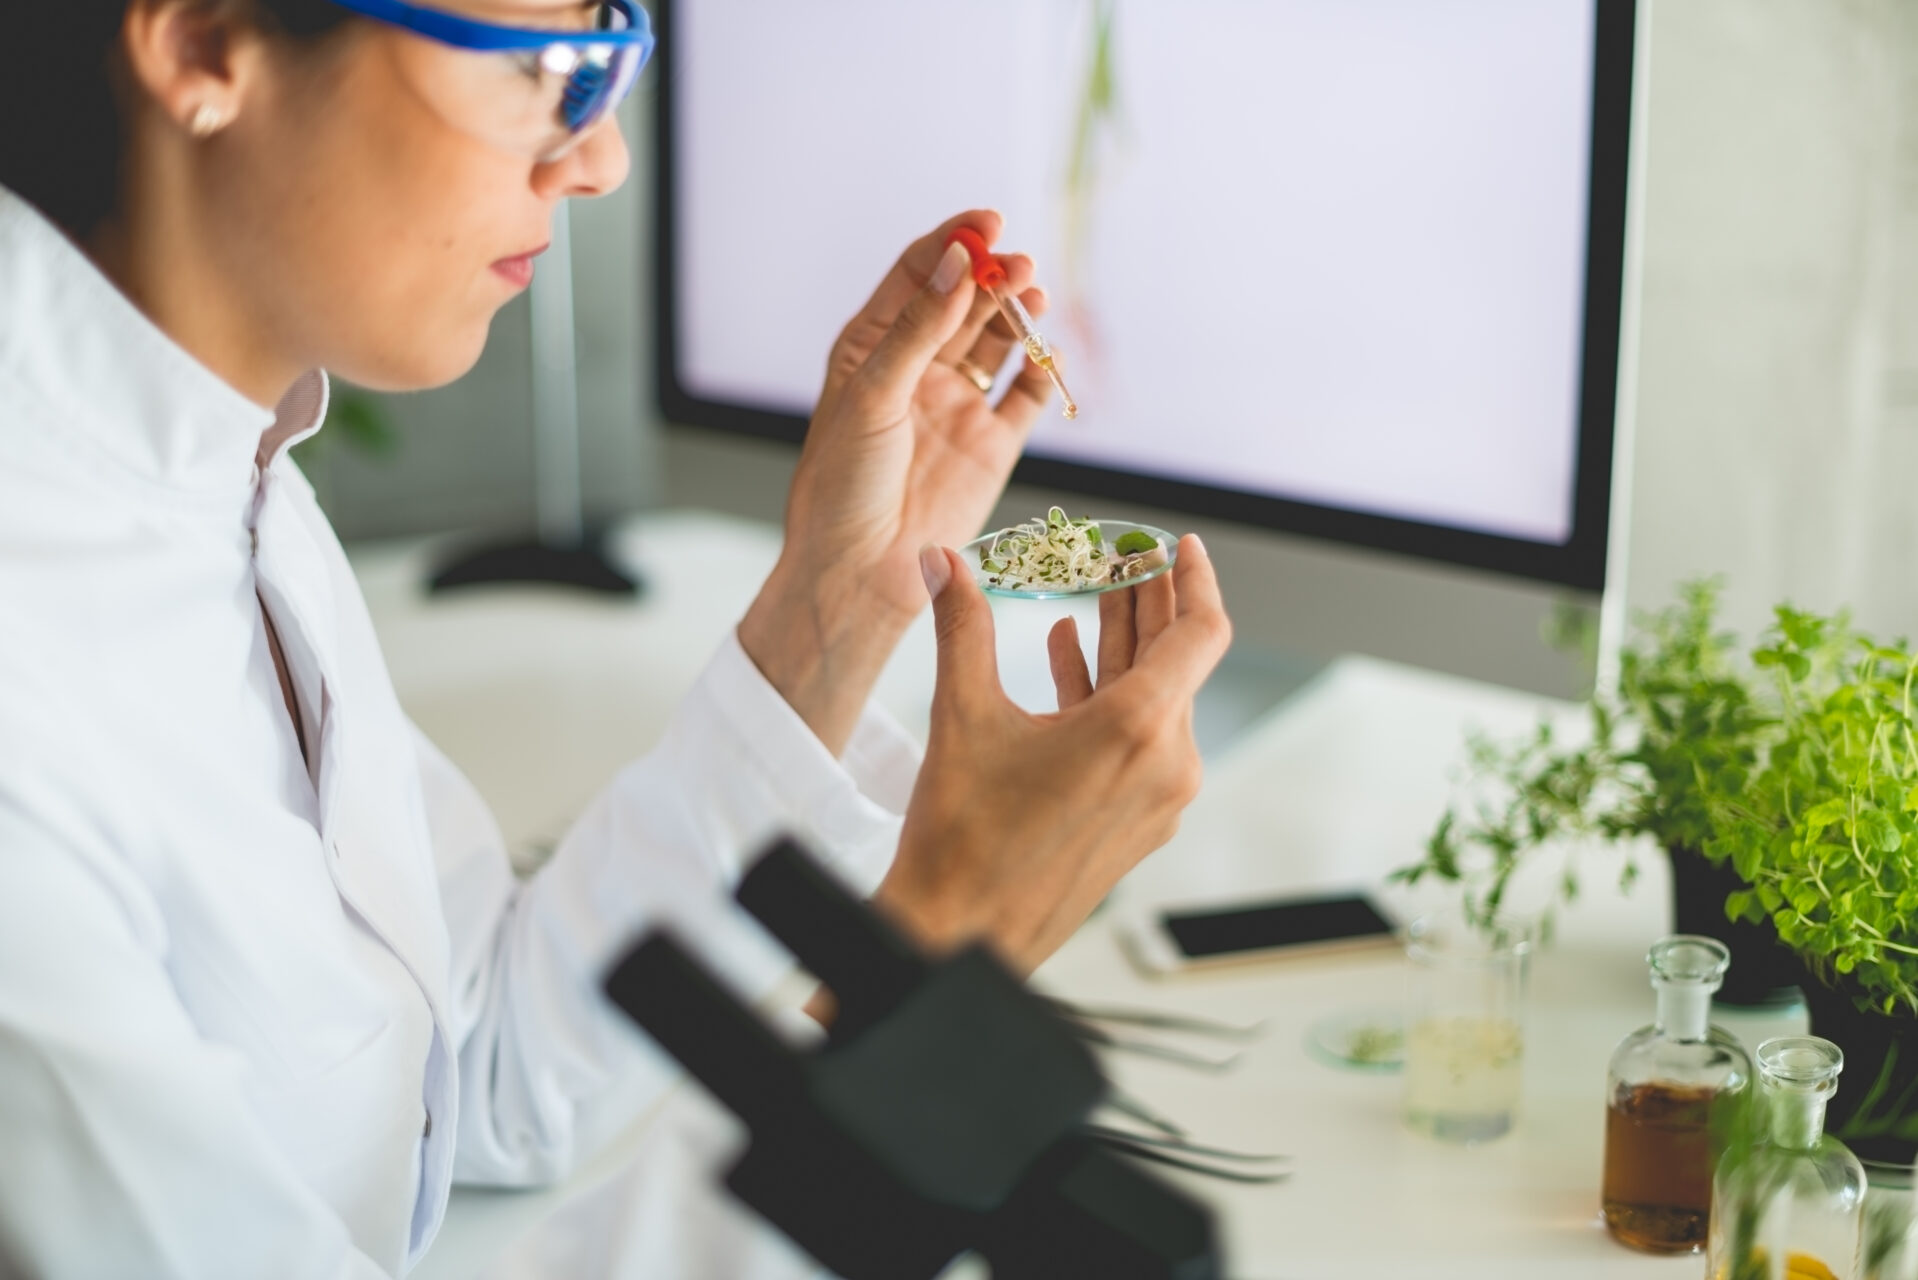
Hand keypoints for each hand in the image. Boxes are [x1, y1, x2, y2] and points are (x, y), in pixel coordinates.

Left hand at [739, 211, 1054, 753]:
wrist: (861, 569)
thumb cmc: (843, 483)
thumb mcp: (872, 393)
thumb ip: (918, 329)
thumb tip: (957, 263)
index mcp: (873, 346)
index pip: (919, 275)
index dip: (953, 243)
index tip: (986, 224)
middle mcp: (918, 368)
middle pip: (965, 300)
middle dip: (994, 275)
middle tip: (1018, 265)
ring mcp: (957, 404)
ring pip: (1000, 340)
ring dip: (1019, 313)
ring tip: (1034, 295)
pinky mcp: (992, 444)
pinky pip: (1026, 394)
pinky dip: (1042, 369)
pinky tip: (1048, 351)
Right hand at [874, 536, 1232, 974]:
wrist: (960, 936)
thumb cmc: (963, 841)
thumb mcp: (962, 715)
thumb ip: (962, 626)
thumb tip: (944, 563)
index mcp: (1137, 730)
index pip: (1201, 631)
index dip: (1194, 578)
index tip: (1179, 545)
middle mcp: (1165, 765)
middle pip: (1176, 659)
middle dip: (1145, 602)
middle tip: (1120, 556)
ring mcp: (1157, 799)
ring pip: (1155, 700)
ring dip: (1121, 647)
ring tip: (1085, 604)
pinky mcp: (1139, 823)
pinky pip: (1140, 740)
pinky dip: (1109, 696)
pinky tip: (1068, 662)